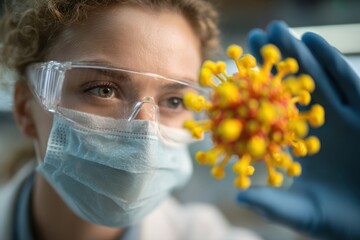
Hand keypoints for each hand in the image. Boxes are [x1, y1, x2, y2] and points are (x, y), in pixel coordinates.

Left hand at [237, 21, 359, 239]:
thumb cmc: (342, 221)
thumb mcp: (302, 212)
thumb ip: (272, 203)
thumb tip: (238, 197)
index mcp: (297, 143)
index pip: (272, 112)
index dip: (254, 92)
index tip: (235, 73)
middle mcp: (317, 125)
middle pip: (291, 88)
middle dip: (273, 62)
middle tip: (254, 38)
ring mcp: (343, 115)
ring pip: (317, 79)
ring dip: (297, 53)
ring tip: (277, 30)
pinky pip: (349, 81)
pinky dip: (331, 61)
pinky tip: (312, 41)